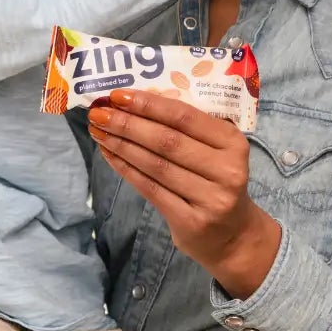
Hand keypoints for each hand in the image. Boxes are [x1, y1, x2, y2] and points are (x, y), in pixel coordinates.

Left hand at [86, 90, 281, 298]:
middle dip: (127, 124)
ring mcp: (211, 198)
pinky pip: (151, 189)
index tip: (117, 95)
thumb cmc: (216, 182)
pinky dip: (126, 169)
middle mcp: (227, 170)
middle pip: (167, 141)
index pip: (184, 117)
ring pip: (156, 165)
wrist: (232, 235)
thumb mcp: (215, 151)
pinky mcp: (191, 221)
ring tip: (98, 131)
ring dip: (122, 145)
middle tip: (98, 113)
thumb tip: (135, 102)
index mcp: (233, 142)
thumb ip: (187, 129)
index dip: (148, 105)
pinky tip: (109, 155)